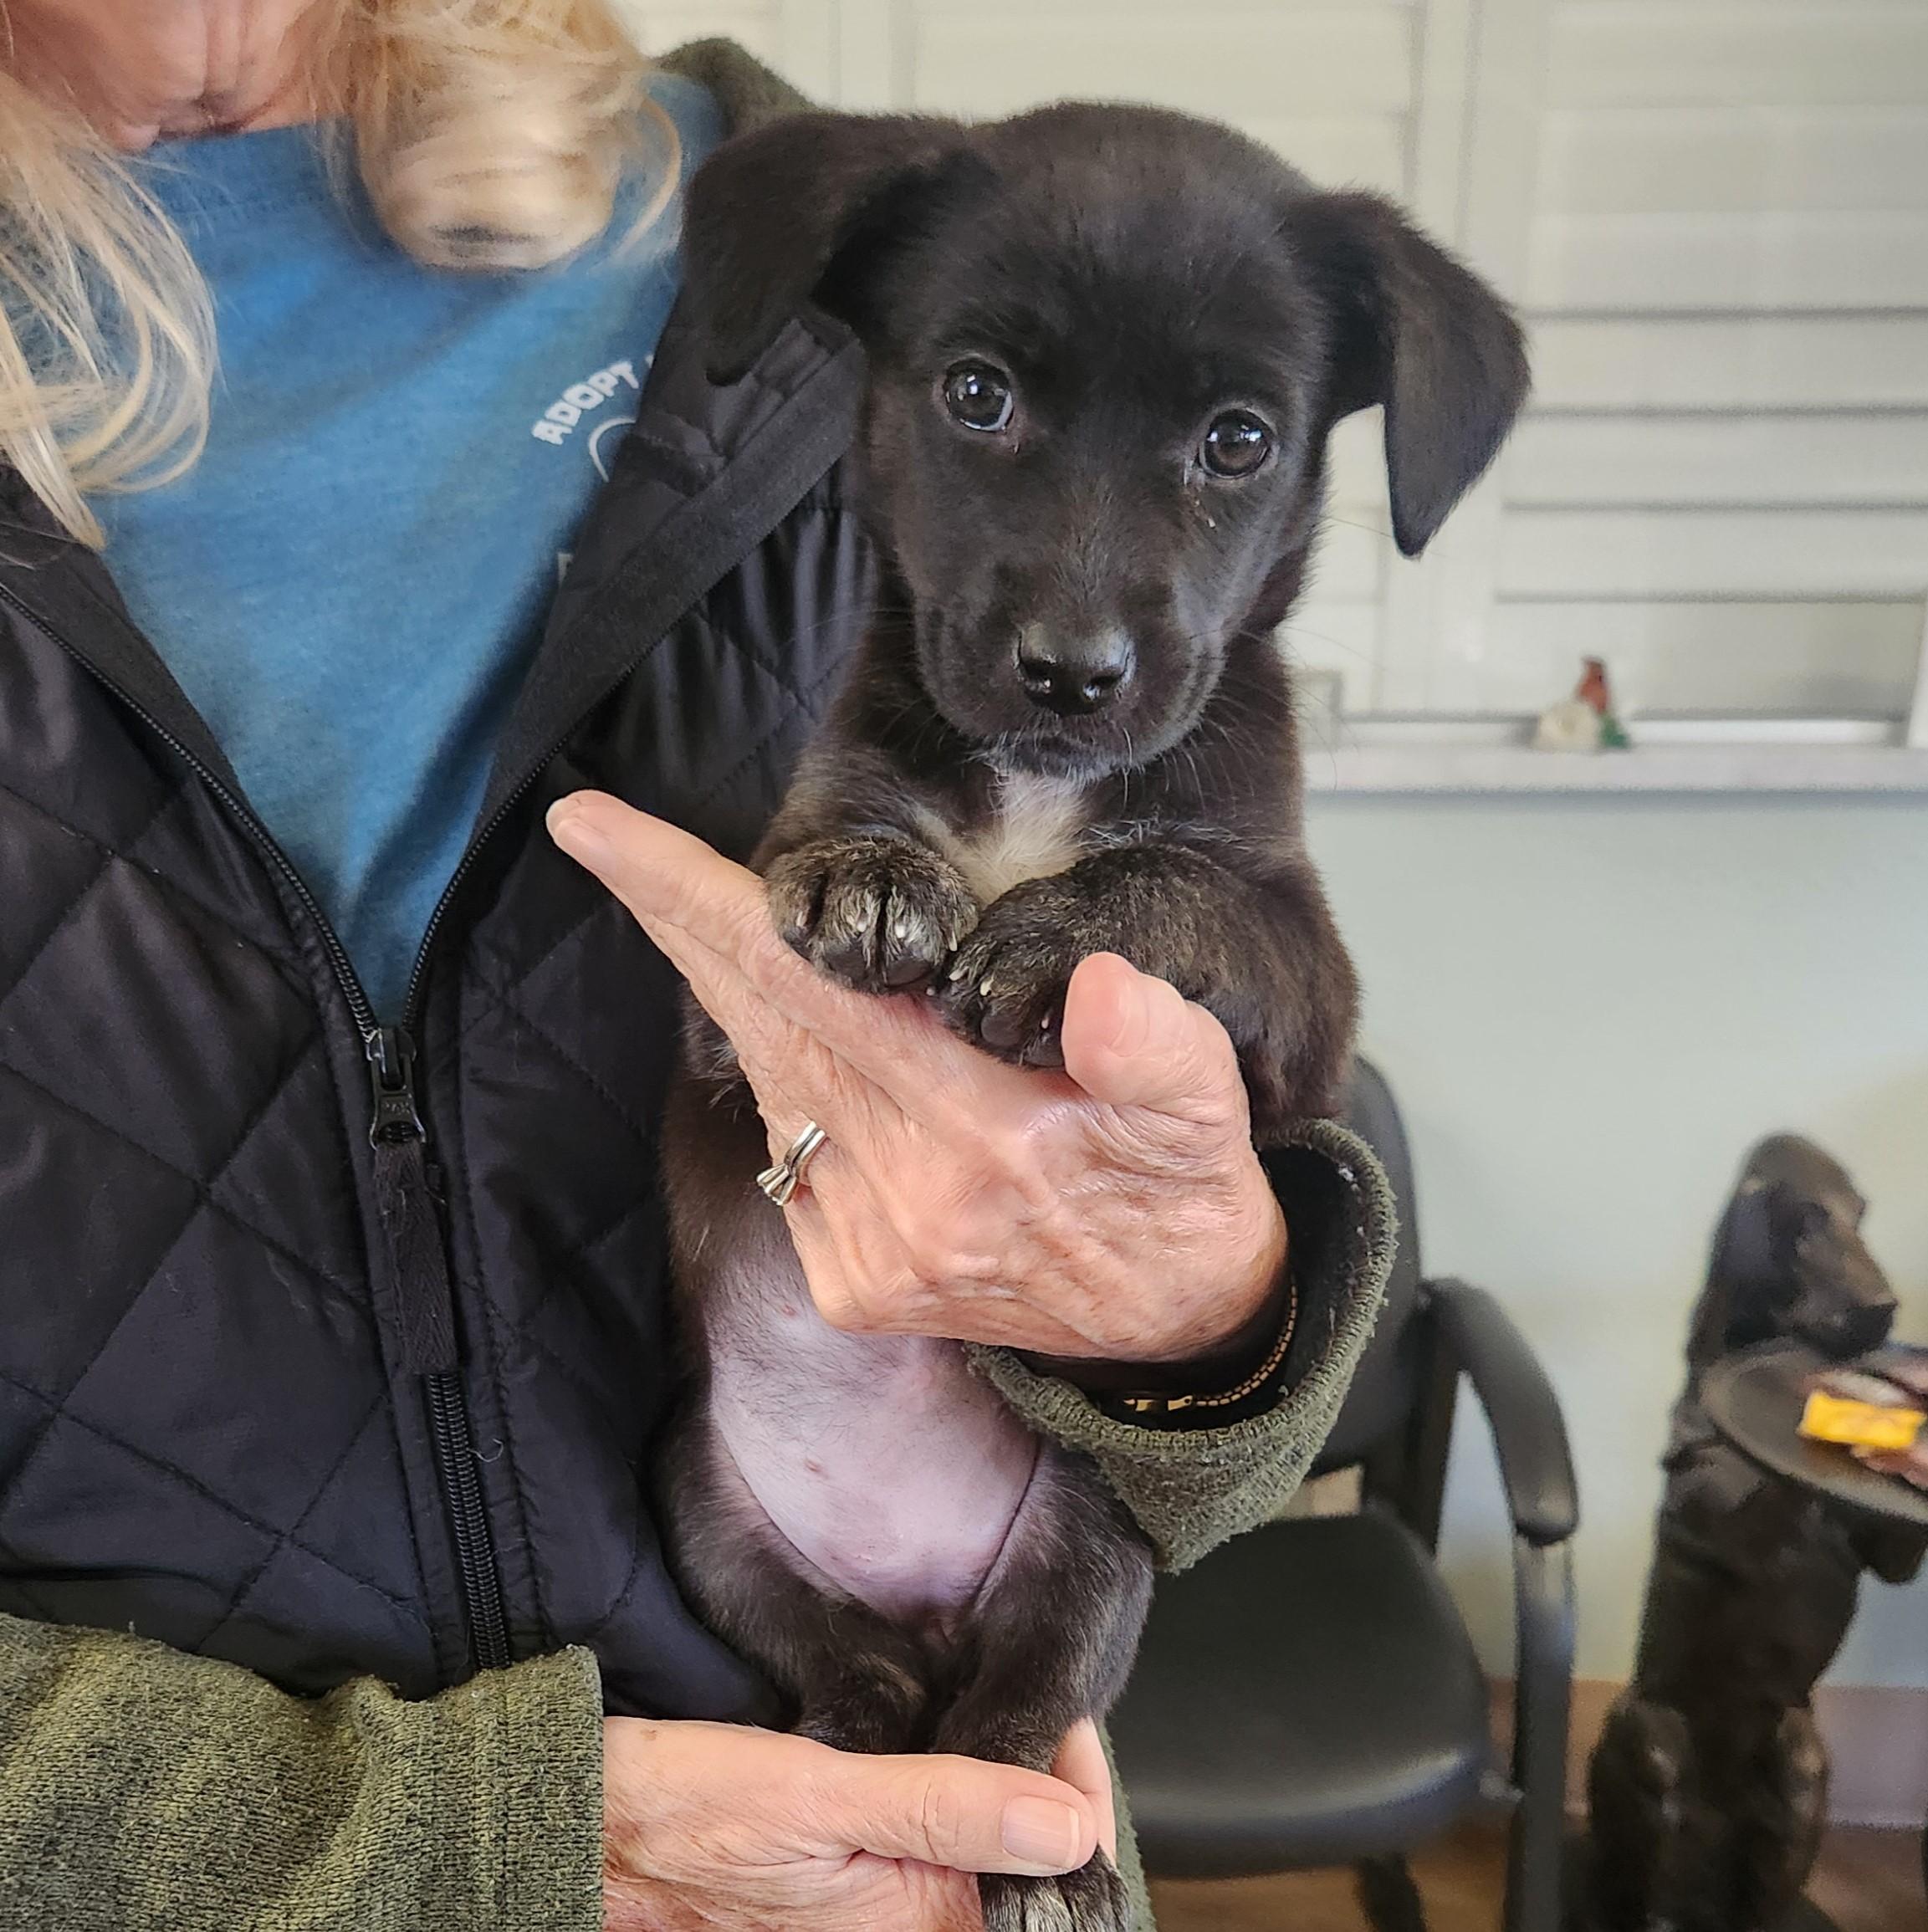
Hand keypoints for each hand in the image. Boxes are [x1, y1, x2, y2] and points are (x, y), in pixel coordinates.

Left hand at [548, 793, 1285, 1363]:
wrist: (1173, 1330)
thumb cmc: (1178, 1191)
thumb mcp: (1207, 1109)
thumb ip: (1155, 1044)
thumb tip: (1097, 983)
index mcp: (981, 1135)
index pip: (806, 982)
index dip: (694, 901)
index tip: (594, 829)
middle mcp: (900, 1196)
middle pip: (751, 1020)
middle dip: (677, 920)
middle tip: (602, 835)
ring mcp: (863, 1248)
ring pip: (765, 1080)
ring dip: (736, 994)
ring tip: (725, 920)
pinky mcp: (849, 1283)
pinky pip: (787, 1153)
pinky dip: (788, 1082)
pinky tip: (827, 1052)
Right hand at [601, 1716, 1117, 1930]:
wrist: (594, 1821)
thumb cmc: (685, 1818)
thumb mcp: (820, 1796)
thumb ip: (946, 1811)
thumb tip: (1066, 1827)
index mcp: (918, 1926)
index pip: (1059, 1868)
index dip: (1077, 1786)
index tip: (1063, 1718)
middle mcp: (909, 1925)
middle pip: (1029, 1853)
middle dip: (1041, 1775)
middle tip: (1028, 1703)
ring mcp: (884, 1901)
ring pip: (986, 1838)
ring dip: (998, 1771)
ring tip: (989, 1707)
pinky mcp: (859, 1875)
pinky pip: (935, 1831)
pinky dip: (951, 1777)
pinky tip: (937, 1732)